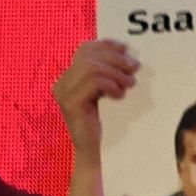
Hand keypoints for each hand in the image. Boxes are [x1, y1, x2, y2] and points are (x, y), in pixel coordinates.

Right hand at [55, 37, 140, 154]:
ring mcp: (64, 93)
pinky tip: (119, 95)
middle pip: (89, 57)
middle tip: (134, 68)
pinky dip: (111, 85)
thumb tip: (128, 57)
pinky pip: (94, 82)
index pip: (83, 50)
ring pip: (92, 68)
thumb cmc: (104, 122)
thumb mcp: (106, 93)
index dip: (105, 45)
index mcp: (68, 78)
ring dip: (116, 73)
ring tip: (129, 84)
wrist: (93, 150)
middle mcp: (62, 83)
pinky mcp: (71, 103)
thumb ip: (109, 75)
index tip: (125, 48)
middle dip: (116, 59)